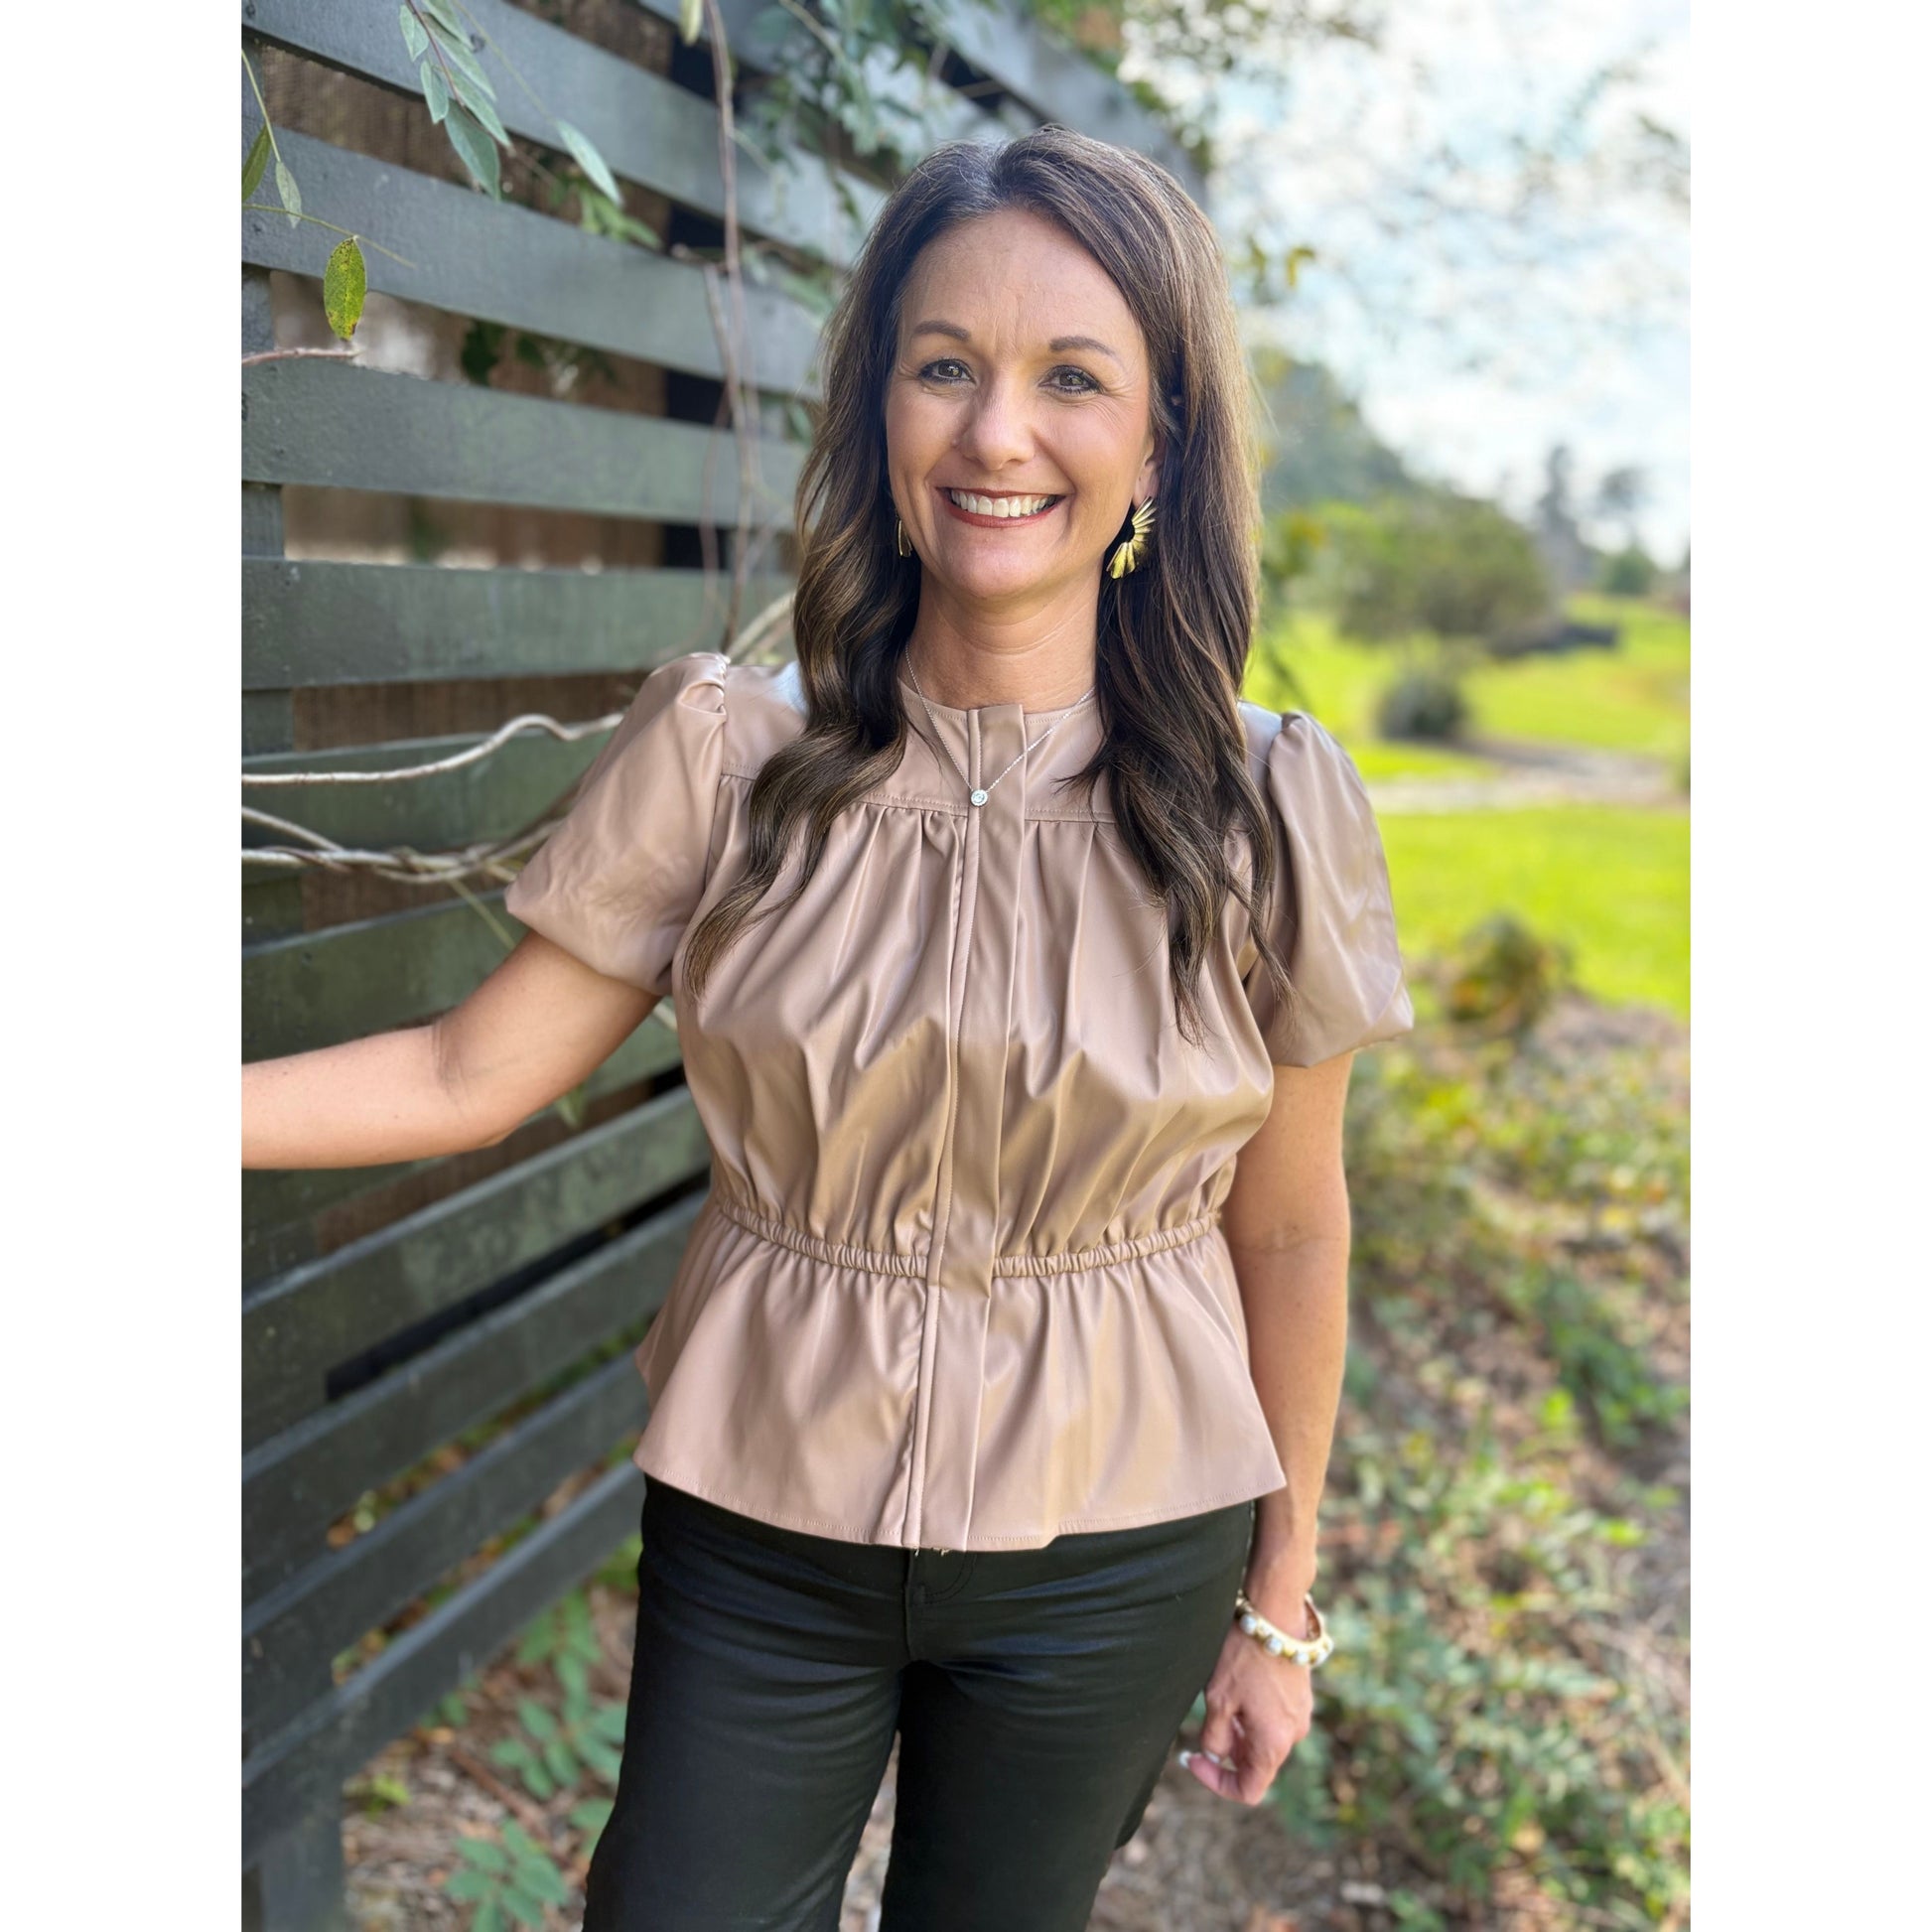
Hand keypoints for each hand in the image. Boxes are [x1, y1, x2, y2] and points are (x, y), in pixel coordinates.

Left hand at [1178, 1618, 1313, 1805]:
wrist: (1274, 1614)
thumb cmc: (1244, 1655)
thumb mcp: (1218, 1699)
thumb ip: (1215, 1737)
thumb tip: (1215, 1754)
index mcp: (1274, 1744)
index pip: (1248, 1791)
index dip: (1217, 1782)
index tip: (1194, 1758)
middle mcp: (1293, 1735)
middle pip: (1256, 1765)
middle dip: (1227, 1752)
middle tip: (1203, 1721)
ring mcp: (1300, 1715)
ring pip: (1263, 1741)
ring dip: (1238, 1732)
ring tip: (1220, 1697)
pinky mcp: (1299, 1698)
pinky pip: (1273, 1721)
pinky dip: (1252, 1717)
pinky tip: (1237, 1688)